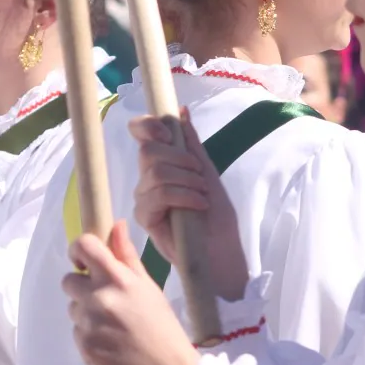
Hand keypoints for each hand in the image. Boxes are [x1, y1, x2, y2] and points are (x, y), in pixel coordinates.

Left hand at [63, 221, 198, 364]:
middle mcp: (99, 298)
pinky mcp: (84, 346)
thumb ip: (127, 256)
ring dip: (86, 312)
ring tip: (113, 325)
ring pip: (72, 307)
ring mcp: (89, 324)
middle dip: (83, 286)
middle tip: (106, 300)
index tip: (83, 260)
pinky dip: (89, 334)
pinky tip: (110, 342)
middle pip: (69, 280)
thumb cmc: (162, 325)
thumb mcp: (149, 286)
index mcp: (117, 279)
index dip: (78, 250)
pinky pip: (76, 331)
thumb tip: (116, 224)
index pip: (83, 247)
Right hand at [129, 110, 247, 300]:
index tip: (166, 131)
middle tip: (200, 176)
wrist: (222, 253)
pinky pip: (157, 195)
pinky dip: (183, 195)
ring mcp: (145, 199)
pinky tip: (197, 205)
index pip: (141, 134)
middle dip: (180, 158)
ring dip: (187, 180)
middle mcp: (148, 180)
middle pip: (148, 151)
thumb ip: (192, 144)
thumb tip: (180, 111)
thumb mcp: (208, 174)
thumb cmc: (217, 219)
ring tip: (202, 195)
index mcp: (162, 164)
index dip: (148, 125)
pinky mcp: (146, 218)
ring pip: (155, 172)